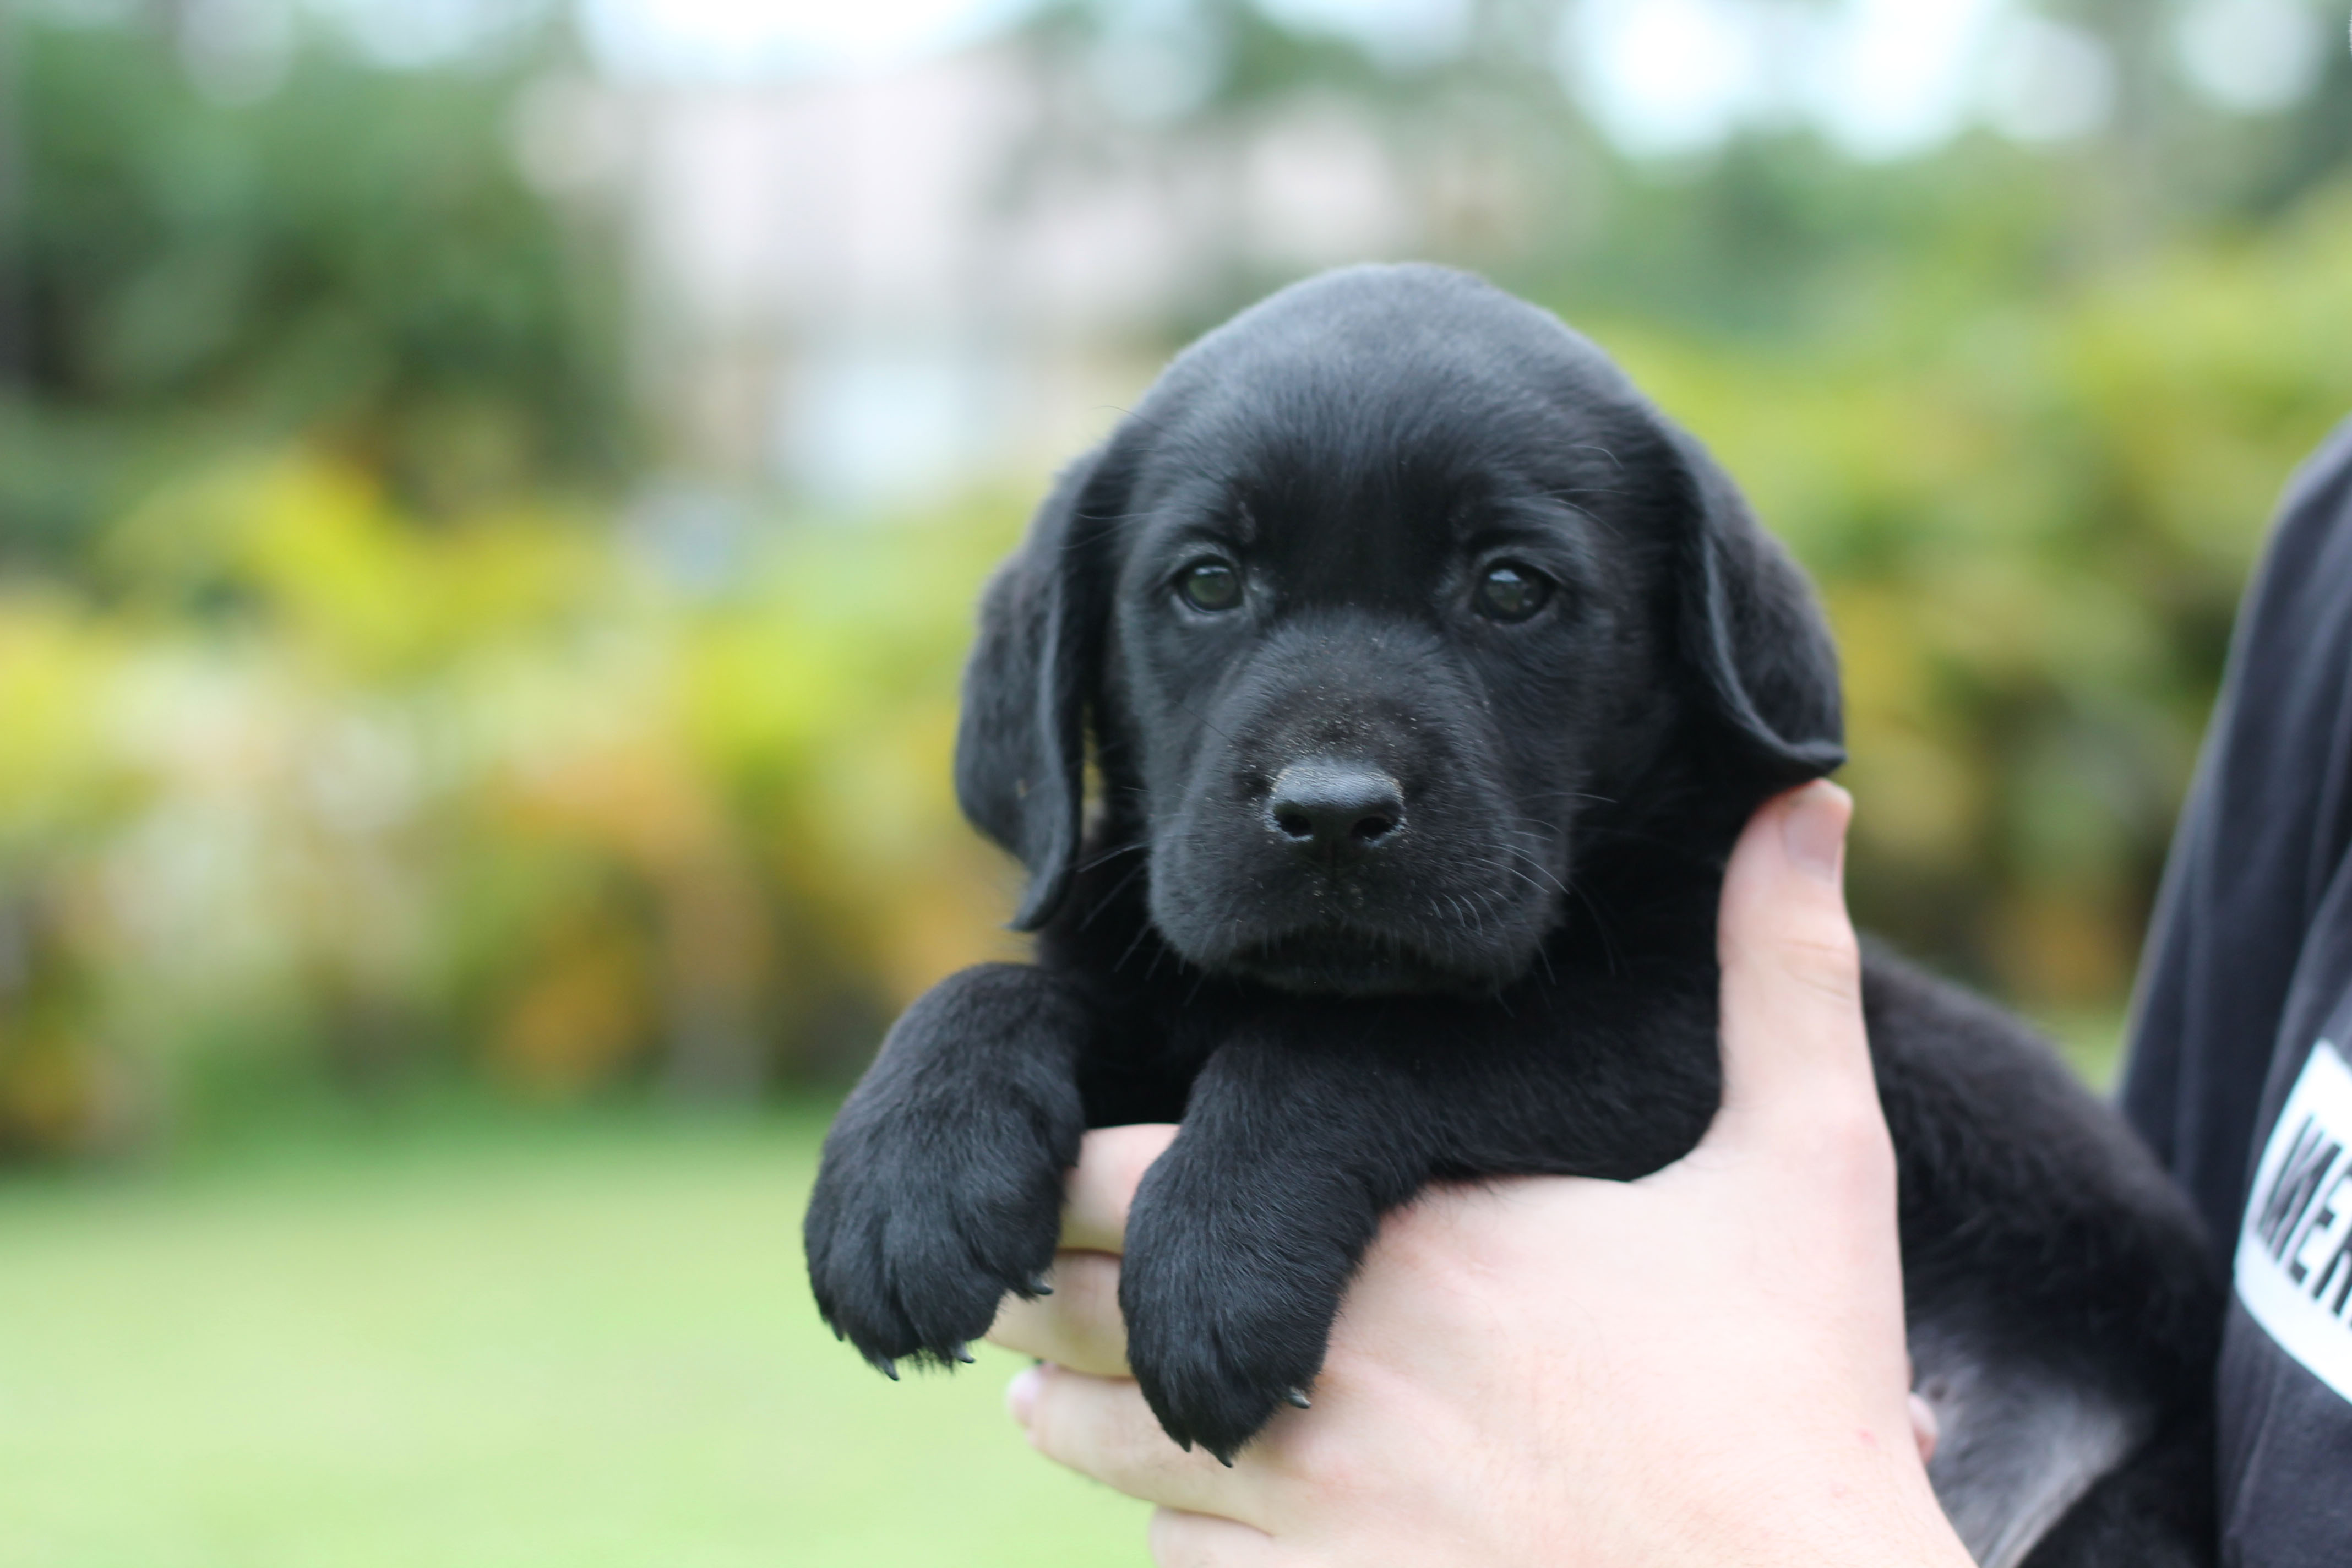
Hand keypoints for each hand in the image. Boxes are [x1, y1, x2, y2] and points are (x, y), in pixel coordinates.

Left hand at [987, 782, 1970, 1567]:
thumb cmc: (1805, 1406)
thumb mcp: (1811, 1167)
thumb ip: (1785, 974)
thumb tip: (1810, 797)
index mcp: (1405, 1248)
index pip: (1130, 1181)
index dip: (1073, 1170)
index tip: (1064, 1161)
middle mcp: (1330, 1385)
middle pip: (1079, 1322)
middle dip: (1044, 1292)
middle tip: (1021, 1272)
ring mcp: (1318, 1526)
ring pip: (1112, 1460)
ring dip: (1083, 1419)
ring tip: (1056, 1395)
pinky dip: (1179, 1538)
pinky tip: (1197, 1512)